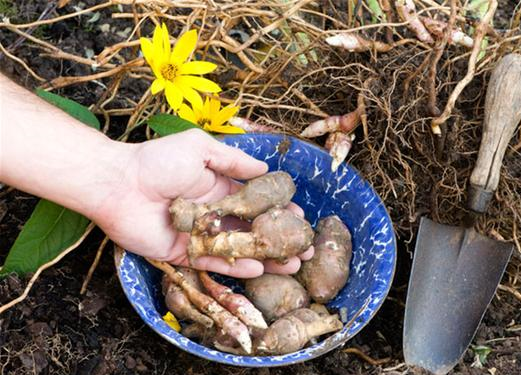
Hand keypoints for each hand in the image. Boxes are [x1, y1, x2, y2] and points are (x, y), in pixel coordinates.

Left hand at [96, 129, 312, 277]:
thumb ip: (233, 160)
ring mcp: (200, 235)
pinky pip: (214, 262)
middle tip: (304, 248)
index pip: (256, 202)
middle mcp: (213, 213)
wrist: (117, 183)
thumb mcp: (199, 148)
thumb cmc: (157, 161)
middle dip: (279, 239)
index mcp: (218, 188)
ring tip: (292, 265)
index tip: (299, 217)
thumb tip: (266, 167)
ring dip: (266, 257)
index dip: (278, 210)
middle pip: (253, 229)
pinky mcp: (184, 254)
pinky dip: (236, 266)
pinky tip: (259, 268)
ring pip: (239, 249)